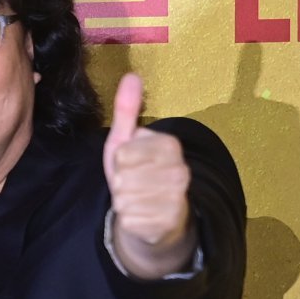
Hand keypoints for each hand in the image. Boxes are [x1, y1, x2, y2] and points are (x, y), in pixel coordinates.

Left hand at [103, 73, 195, 278]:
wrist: (155, 218)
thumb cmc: (137, 175)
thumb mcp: (126, 142)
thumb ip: (126, 110)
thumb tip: (131, 76)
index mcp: (170, 145)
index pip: (124, 152)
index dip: (120, 161)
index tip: (131, 164)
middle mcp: (180, 170)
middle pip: (123, 177)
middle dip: (120, 183)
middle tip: (133, 184)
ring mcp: (177, 198)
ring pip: (125, 199)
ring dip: (123, 202)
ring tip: (137, 199)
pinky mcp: (169, 222)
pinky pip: (129, 219)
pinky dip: (128, 219)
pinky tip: (141, 216)